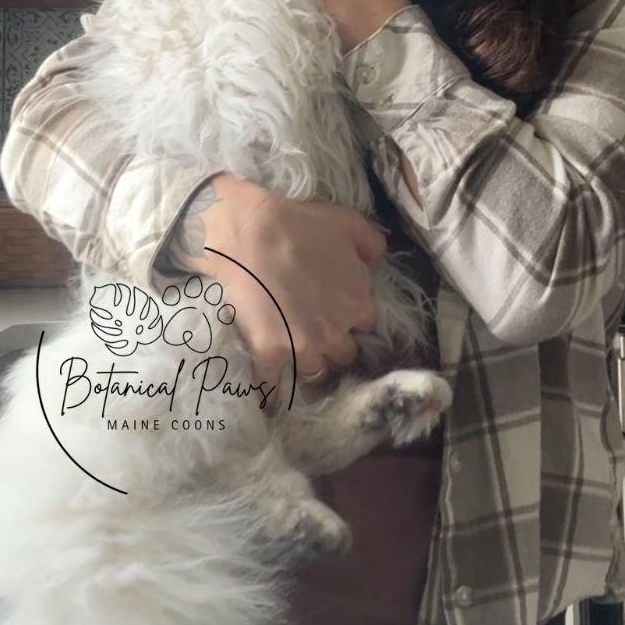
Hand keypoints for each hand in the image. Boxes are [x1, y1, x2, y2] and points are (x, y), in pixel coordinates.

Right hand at [165, 174, 385, 393]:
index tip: (338, 311)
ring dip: (308, 365)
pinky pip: (272, 386)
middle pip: (343, 355)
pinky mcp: (269, 353)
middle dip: (333, 346)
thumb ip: (372, 246)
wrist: (250, 234)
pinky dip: (270, 393)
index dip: (351, 318)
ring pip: (314, 373)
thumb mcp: (349, 223)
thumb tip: (373, 268)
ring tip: (294, 357)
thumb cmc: (299, 225)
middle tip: (316, 333)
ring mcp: (302, 347)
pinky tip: (268, 401)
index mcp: (358, 304)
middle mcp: (335, 332)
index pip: (365, 325)